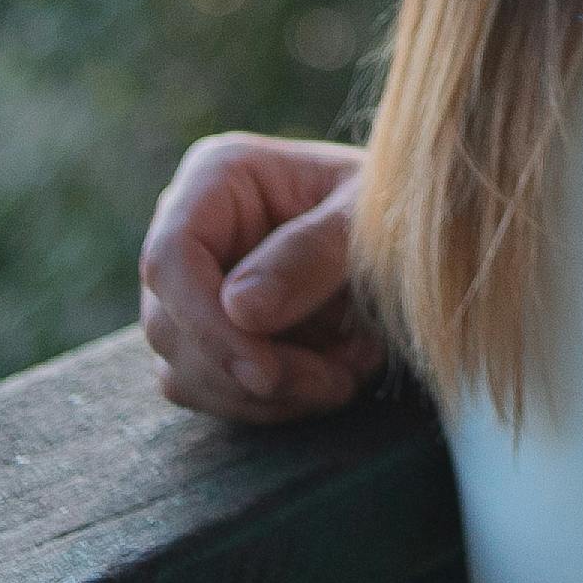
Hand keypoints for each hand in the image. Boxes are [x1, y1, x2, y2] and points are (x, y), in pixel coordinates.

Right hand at [138, 132, 378, 423]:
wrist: (413, 239)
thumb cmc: (395, 208)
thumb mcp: (370, 218)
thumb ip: (313, 253)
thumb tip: (239, 310)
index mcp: (218, 176)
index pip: (170, 258)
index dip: (206, 323)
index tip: (266, 372)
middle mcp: (191, 229)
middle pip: (169, 324)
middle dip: (249, 372)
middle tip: (336, 383)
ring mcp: (194, 286)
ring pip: (184, 370)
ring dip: (265, 397)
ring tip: (346, 375)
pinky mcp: (210, 335)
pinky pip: (210, 392)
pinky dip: (269, 405)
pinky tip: (328, 382)